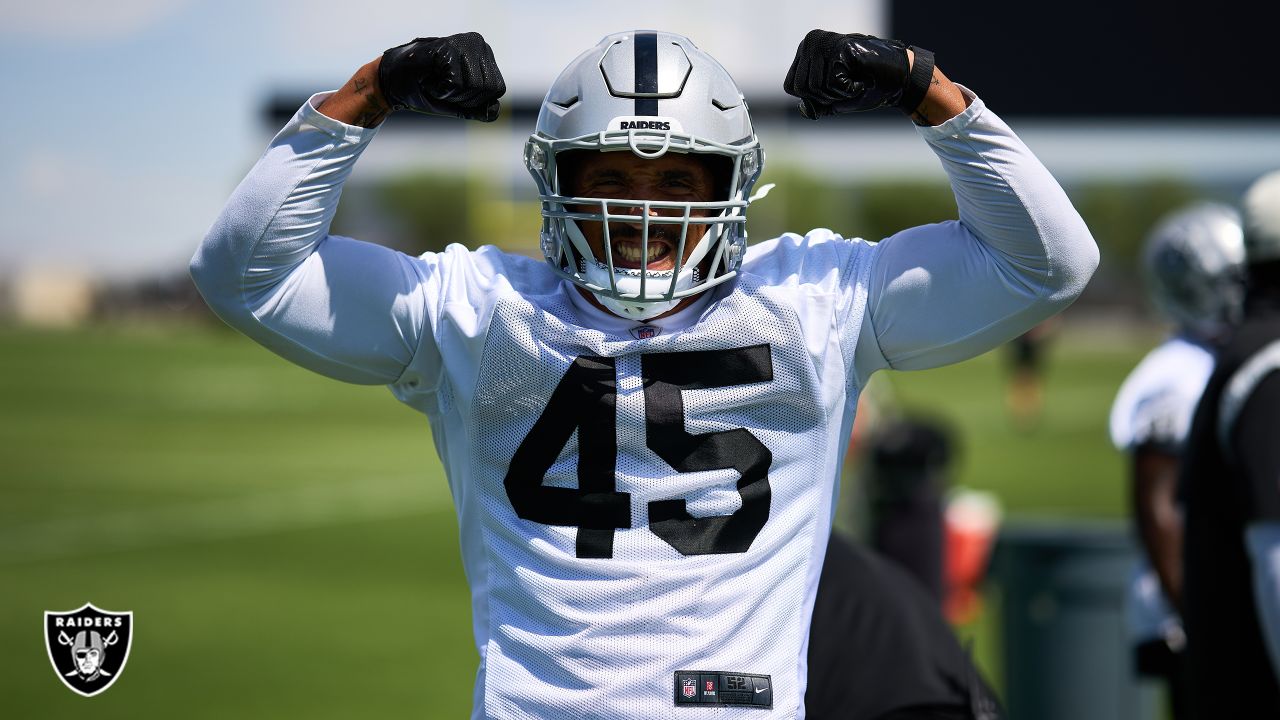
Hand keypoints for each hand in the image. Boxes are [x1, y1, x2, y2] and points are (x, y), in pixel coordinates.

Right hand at [378, 32, 505, 121]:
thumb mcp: (457, 104)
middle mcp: (478, 44)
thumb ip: (478, 109)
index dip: (474, 100)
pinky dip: (440, 89)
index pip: (497, 89)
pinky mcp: (448, 46)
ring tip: (436, 80)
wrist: (394, 84)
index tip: (453, 91)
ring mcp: (463, 42)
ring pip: (474, 85)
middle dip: (464, 97)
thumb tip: (494, 111)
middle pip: (488, 88)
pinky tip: (429, 77)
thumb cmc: (426, 91)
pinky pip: (456, 83)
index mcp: (485, 56)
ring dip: (451, 93)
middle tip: (443, 86)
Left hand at [783, 30, 930, 119]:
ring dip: (837, 94)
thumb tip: (804, 109)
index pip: (791, 86)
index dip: (812, 98)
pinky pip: (832, 84)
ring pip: (815, 87)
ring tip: (854, 81)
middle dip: (825, 97)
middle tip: (846, 87)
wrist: (899, 79)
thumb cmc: (867, 87)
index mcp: (806, 51)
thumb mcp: (834, 99)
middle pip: (801, 88)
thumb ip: (815, 103)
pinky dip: (848, 90)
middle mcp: (812, 42)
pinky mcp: (840, 48)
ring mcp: (826, 43)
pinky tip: (860, 79)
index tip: (833, 91)